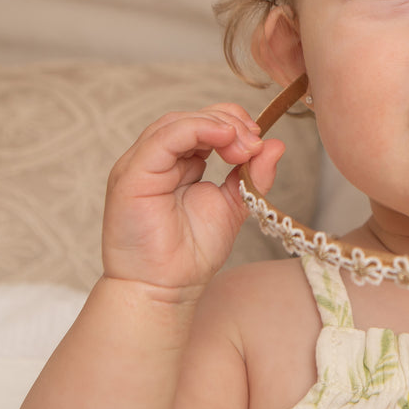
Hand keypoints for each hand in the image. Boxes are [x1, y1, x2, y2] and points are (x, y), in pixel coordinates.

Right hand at [101, 104, 284, 291]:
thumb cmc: (191, 255)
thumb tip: (275, 144)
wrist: (165, 291)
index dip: (232, 124)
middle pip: (189, 118)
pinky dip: (197, 129)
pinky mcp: (132, 175)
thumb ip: (251, 175)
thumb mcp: (232, 205)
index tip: (258, 141)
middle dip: (229, 122)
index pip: (200, 124)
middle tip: (254, 142)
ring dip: (217, 124)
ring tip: (243, 145)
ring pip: (176, 122)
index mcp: (175, 164)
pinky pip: (164, 138)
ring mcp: (139, 165)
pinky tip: (224, 136)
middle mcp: (154, 160)